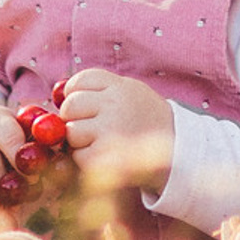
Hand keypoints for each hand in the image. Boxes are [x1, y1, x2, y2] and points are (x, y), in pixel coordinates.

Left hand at [58, 70, 175, 191]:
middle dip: (72, 118)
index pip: (81, 80)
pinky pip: (79, 156)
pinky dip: (85, 160)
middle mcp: (114, 104)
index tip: (82, 105)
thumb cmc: (148, 121)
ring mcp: (110, 130)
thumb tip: (60, 93)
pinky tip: (103, 157)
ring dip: (78, 141)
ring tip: (97, 143)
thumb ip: (102, 91)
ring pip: (71, 132)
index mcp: (121, 86)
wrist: (179, 151)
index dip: (74, 92)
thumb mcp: (132, 94)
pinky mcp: (105, 157)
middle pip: (71, 105)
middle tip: (86, 126)